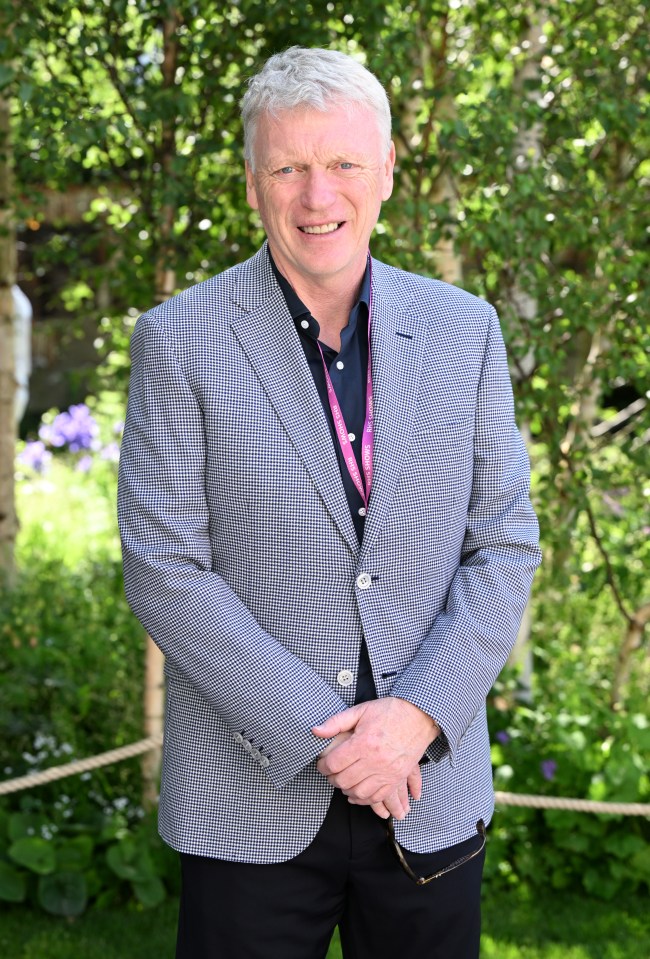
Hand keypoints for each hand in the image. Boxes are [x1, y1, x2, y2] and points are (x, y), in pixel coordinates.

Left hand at [312, 697, 437, 818]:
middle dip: (332, 778)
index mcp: (363, 742)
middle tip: (330, 773)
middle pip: (344, 780)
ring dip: (346, 790)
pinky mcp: (396, 778)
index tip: (322, 764)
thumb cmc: (389, 712)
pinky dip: (364, 799)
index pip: (334, 763)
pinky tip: (357, 793)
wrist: (419, 716)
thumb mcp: (361, 710)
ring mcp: (387, 772)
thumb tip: (315, 731)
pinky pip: (377, 797)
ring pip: (359, 792)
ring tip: (343, 782)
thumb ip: (336, 722)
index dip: (323, 766)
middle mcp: (375, 760)